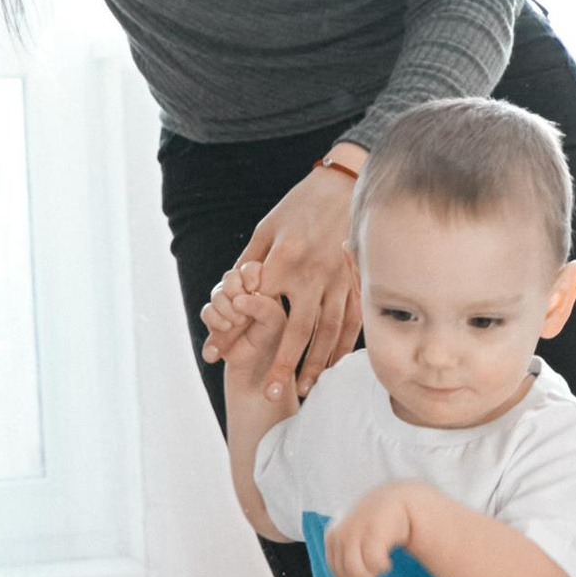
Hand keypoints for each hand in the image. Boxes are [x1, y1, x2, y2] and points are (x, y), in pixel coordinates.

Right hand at [199, 277, 288, 395]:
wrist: (258, 369)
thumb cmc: (275, 342)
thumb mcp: (276, 323)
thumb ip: (263, 307)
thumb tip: (238, 300)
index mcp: (265, 287)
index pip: (252, 267)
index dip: (249, 274)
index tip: (253, 288)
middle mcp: (245, 293)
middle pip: (230, 276)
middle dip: (233, 290)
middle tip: (244, 309)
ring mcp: (228, 305)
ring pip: (217, 293)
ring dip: (224, 308)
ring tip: (236, 324)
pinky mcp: (216, 320)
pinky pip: (207, 312)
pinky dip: (214, 322)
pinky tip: (225, 330)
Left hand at [211, 165, 360, 400]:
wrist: (344, 184)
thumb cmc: (299, 206)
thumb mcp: (266, 229)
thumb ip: (247, 264)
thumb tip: (225, 294)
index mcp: (285, 260)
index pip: (255, 305)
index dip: (234, 332)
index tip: (217, 355)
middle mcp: (313, 275)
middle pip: (298, 330)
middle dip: (283, 363)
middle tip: (270, 392)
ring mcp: (339, 280)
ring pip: (329, 331)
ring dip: (318, 363)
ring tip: (306, 388)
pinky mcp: (357, 281)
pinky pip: (353, 320)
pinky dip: (344, 346)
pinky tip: (334, 365)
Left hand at [324, 480, 416, 576]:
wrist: (399, 499)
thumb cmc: (380, 529)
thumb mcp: (362, 547)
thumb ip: (355, 570)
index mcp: (333, 536)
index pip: (335, 570)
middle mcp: (340, 532)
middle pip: (344, 572)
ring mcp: (354, 529)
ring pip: (354, 569)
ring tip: (382, 572)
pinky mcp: (372, 528)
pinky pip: (372, 561)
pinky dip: (380, 567)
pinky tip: (387, 565)